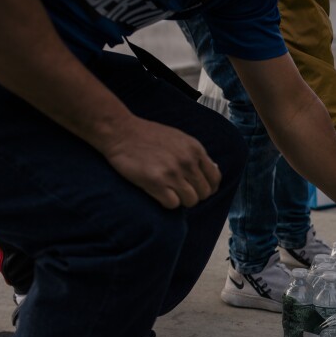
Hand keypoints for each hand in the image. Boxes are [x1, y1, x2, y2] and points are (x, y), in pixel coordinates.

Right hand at [100, 117, 221, 208]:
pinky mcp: (156, 182)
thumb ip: (196, 155)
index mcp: (195, 150)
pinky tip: (158, 193)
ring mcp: (172, 172)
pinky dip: (167, 202)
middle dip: (193, 195)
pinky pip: (173, 205)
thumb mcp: (180, 139)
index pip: (215, 179)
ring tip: (168, 191)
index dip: (208, 187)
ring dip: (180, 200)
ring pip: (191, 201)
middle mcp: (187, 161)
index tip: (196, 188)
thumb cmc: (149, 136)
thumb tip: (214, 171)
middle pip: (204, 193)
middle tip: (179, 190)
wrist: (120, 131)